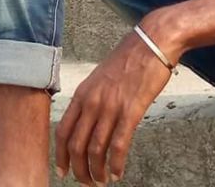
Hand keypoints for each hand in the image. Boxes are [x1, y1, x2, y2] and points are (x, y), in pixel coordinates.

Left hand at [55, 17, 182, 184]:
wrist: (153, 41)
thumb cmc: (131, 56)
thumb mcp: (102, 75)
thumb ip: (93, 96)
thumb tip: (90, 117)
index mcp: (83, 92)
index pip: (63, 131)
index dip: (61, 155)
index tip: (64, 169)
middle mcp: (93, 101)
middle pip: (76, 146)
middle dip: (79, 169)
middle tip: (86, 181)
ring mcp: (111, 106)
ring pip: (96, 150)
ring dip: (97, 171)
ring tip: (102, 180)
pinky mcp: (131, 110)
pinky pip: (118, 145)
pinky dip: (115, 163)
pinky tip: (118, 172)